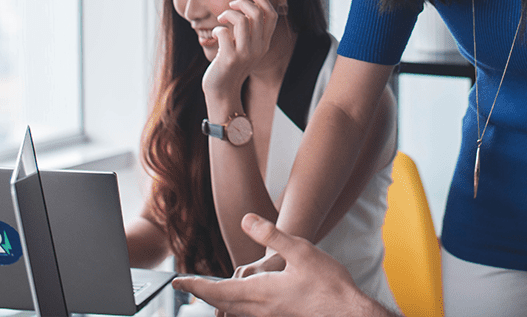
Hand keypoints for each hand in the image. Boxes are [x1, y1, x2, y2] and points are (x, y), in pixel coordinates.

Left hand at [173, 214, 382, 316]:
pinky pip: (248, 315)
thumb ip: (271, 235)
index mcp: (260, 291)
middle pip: (221, 304)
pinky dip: (236, 307)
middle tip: (188, 287)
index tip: (178, 281)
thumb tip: (246, 220)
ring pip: (234, 312)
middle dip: (203, 295)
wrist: (348, 312)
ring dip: (219, 302)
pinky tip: (244, 301)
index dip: (195, 285)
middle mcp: (260, 308)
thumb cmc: (328, 283)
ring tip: (211, 293)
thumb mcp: (300, 250)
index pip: (217, 289)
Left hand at [202, 0, 278, 109]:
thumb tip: (246, 7)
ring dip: (227, 13)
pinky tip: (214, 34)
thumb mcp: (246, 49)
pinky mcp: (229, 59)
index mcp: (264, 44)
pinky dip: (217, 28)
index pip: (272, 15)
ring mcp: (244, 54)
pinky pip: (223, 32)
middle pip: (256, 13)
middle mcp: (258, 48)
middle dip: (241, 2)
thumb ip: (250, 32)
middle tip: (230, 6)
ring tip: (221, 20)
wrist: (222, 91)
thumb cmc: (230, 66)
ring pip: (241, 20)